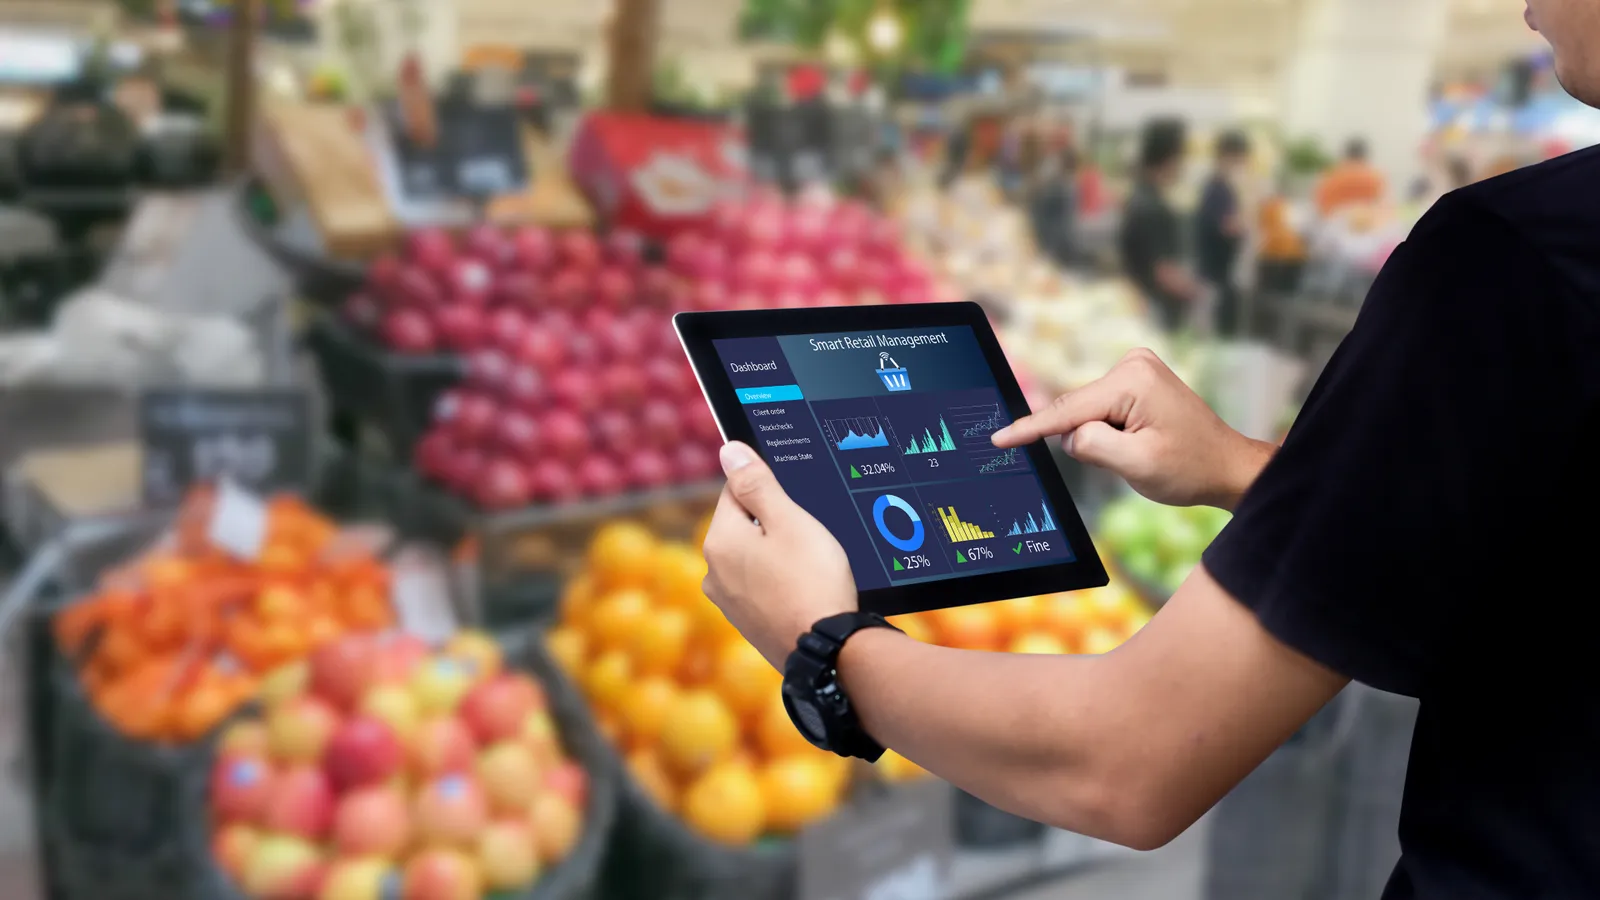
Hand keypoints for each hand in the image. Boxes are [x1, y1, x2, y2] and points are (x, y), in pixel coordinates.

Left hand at [702, 443, 857, 667]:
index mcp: (719, 540)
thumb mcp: (789, 521)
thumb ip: (757, 483)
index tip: (796, 506)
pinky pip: (761, 586)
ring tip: (811, 567)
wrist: (827, 651)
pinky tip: (805, 590)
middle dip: (774, 525)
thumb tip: (728, 450)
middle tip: (809, 538)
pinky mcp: (746, 622)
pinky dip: (781, 582)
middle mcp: (713, 571)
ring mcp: (728, 601)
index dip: (770, 491)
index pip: (736, 490)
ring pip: (754, 557)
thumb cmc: (812, 580)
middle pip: (744, 525)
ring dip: (779, 554)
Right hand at [992, 349, 1274, 509]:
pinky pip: (1099, 410)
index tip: (998, 439)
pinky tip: (1139, 440)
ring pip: (1087, 413)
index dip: (1030, 428)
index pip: (1068, 410)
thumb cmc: (1189, 468)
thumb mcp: (1136, 465)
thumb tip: (1067, 435)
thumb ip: (1091, 446)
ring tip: (1142, 448)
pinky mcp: (1134, 379)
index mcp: (1133, 380)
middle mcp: (1132, 364)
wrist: (1226, 466)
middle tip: (1129, 458)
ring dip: (1101, 437)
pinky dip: (1108, 431)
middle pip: (1077, 411)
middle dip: (1087, 440)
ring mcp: (1134, 369)